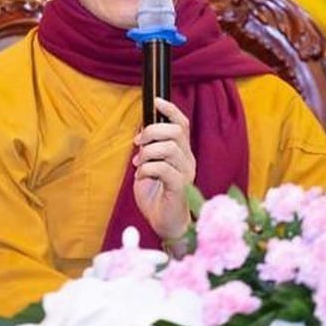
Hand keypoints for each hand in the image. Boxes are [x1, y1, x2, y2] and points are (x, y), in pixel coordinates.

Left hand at [132, 97, 195, 241]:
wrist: (164, 224)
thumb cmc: (156, 196)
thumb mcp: (149, 167)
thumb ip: (148, 150)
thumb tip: (141, 131)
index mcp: (182, 152)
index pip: (182, 124)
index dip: (170, 110)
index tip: (156, 101)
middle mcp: (187, 160)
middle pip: (175, 131)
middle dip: (152, 131)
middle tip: (138, 143)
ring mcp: (186, 173)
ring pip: (168, 147)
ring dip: (147, 152)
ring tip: (139, 163)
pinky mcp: (180, 186)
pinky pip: (163, 168)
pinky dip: (147, 168)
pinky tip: (141, 176)